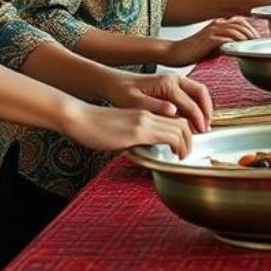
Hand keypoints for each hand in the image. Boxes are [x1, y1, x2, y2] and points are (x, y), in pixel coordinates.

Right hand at [63, 103, 193, 158]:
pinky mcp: (138, 131)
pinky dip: (177, 145)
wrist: (80, 119)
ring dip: (186, 144)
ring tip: (182, 156)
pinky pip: (168, 135)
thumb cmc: (95, 128)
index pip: (174, 119)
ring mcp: (144, 121)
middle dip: (189, 139)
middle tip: (186, 153)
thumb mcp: (120, 133)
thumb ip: (135, 139)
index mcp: (144, 114)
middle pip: (182, 123)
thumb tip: (142, 151)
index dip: (184, 133)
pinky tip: (174, 155)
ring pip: (179, 128)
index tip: (182, 147)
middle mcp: (148, 115)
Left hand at [102, 71, 212, 132]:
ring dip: (203, 107)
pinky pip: (191, 92)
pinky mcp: (172, 83)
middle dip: (206, 111)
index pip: (190, 104)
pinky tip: (191, 117)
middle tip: (205, 129)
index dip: (197, 120)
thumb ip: (155, 107)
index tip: (199, 133)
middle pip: (200, 93)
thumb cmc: (122, 92)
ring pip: (198, 91)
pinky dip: (196, 104)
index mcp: (167, 84)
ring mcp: (174, 79)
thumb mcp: (135, 102)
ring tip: (202, 124)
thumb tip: (173, 112)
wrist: (114, 82)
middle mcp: (174, 79)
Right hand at [163, 17, 261, 65]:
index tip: (257, 39)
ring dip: (245, 38)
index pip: (240, 21)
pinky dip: (235, 44)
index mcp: (218, 24)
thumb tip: (239, 49)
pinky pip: (226, 39)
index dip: (251, 28)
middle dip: (252, 33)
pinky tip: (240, 50)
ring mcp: (212, 31)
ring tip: (252, 47)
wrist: (175, 53)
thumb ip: (225, 45)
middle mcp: (216, 24)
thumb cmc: (194, 52)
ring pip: (235, 30)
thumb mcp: (213, 47)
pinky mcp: (208, 40)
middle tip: (258, 43)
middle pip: (240, 23)